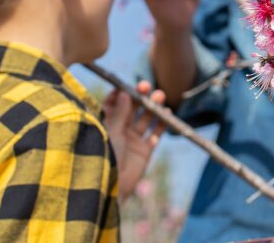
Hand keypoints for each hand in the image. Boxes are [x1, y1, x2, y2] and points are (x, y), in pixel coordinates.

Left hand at [103, 80, 165, 199]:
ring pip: (146, 119)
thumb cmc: (106, 157)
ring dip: (153, 107)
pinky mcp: (145, 150)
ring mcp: (134, 140)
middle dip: (141, 97)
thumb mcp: (113, 132)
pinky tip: (167, 113)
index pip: (114, 105)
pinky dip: (162, 124)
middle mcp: (121, 130)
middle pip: (133, 109)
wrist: (112, 186)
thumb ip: (120, 113)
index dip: (121, 94)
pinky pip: (155, 134)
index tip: (127, 86)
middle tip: (147, 86)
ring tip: (160, 96)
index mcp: (108, 125)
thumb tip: (124, 93)